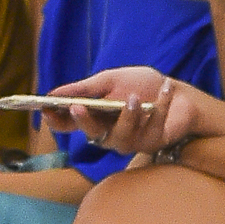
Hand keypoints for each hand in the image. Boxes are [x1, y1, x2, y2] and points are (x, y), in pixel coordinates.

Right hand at [43, 65, 208, 154]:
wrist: (179, 93)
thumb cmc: (142, 85)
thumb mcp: (112, 79)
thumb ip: (85, 88)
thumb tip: (52, 93)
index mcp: (95, 117)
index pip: (70, 125)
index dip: (56, 121)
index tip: (45, 110)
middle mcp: (109, 133)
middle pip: (91, 135)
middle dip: (84, 122)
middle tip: (78, 106)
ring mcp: (131, 141)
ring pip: (121, 138)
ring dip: (127, 117)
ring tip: (133, 98)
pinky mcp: (152, 144)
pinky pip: (151, 130)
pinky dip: (160, 106)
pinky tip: (165, 88)